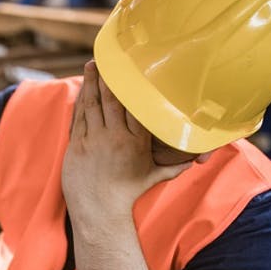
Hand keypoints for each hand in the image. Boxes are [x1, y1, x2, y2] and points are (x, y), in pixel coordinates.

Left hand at [61, 61, 193, 225]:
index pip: (133, 107)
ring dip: (92, 83)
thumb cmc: (127, 194)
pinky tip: (82, 88)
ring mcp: (93, 141)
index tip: (130, 70)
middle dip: (108, 77)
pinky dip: (80, 101)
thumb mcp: (153, 178)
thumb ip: (174, 167)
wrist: (99, 212)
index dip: (129, 87)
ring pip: (92, 104)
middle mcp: (115, 138)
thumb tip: (194, 162)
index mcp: (136, 141)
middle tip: (105, 58)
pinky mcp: (77, 146)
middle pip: (112, 99)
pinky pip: (78, 117)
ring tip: (92, 65)